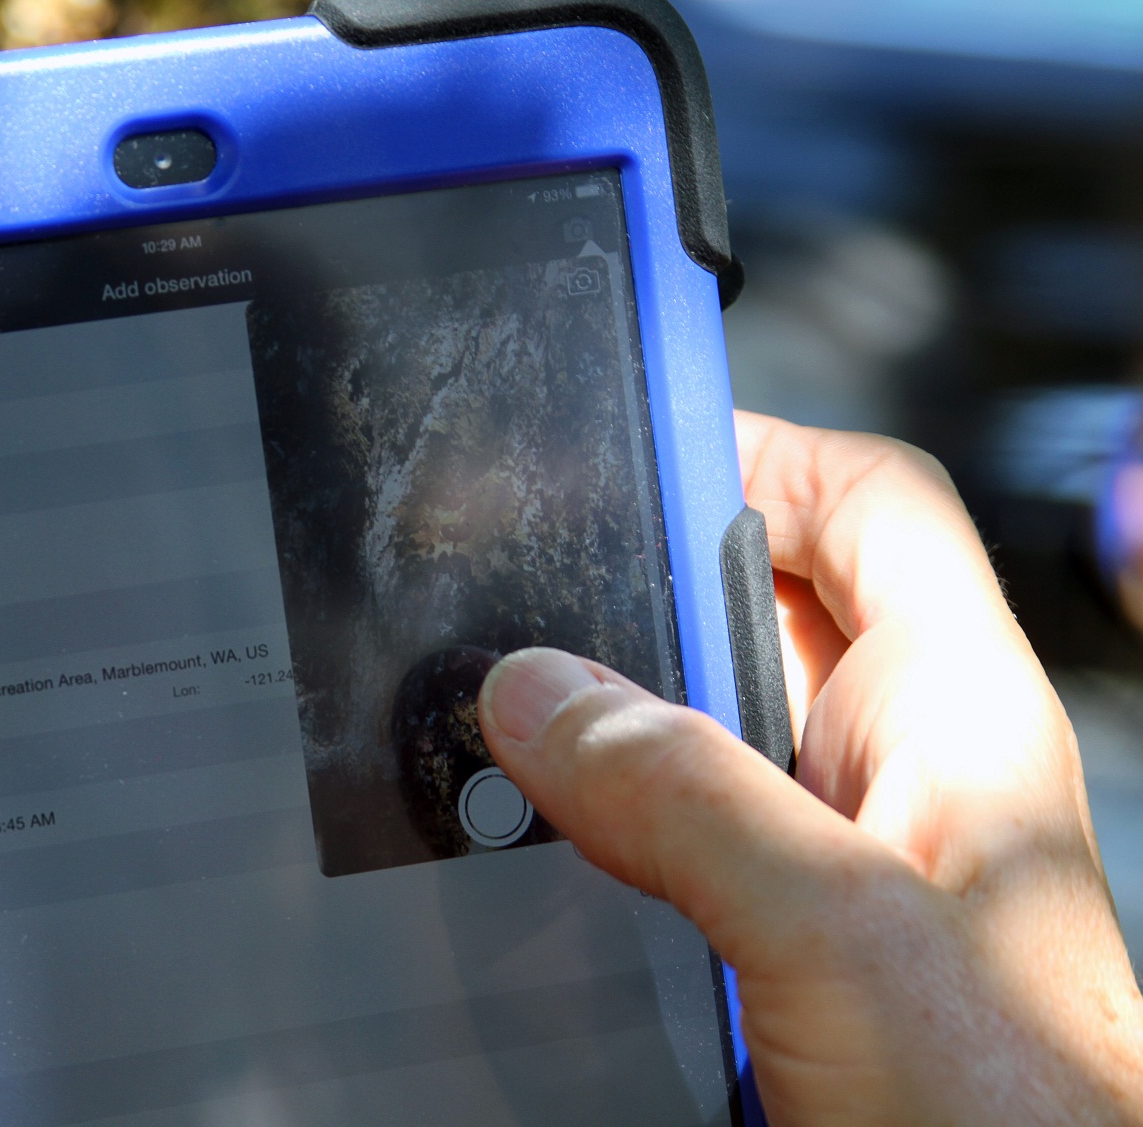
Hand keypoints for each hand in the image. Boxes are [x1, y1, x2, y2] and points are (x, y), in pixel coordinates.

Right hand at [480, 412, 1142, 1124]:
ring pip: (700, 729)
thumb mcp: (839, 926)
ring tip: (494, 728)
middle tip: (512, 606)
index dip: (754, 449)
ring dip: (604, 726)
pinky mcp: (783, 935)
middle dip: (635, 599)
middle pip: (756, 610)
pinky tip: (534, 844)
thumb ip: (684, 795)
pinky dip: (601, 821)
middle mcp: (896, 762)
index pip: (867, 504)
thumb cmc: (1010, 1111)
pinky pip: (676, 831)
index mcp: (954, 707)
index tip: (616, 445)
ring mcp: (839, 852)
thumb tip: (532, 692)